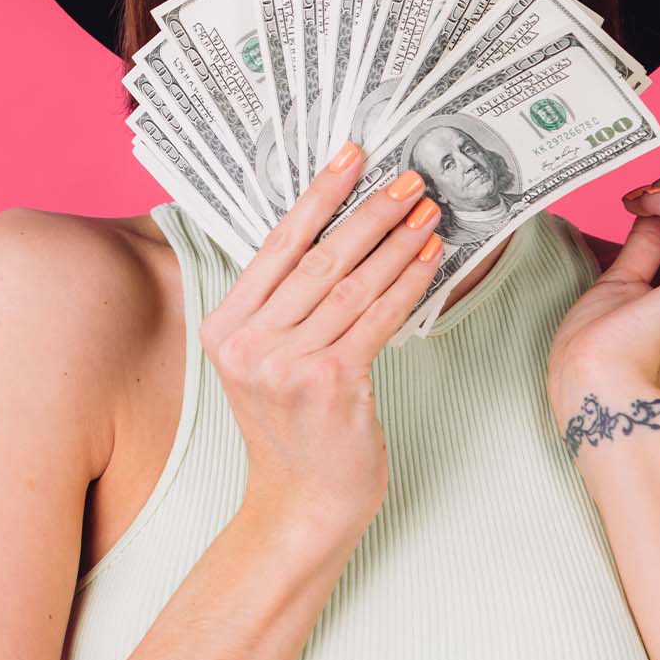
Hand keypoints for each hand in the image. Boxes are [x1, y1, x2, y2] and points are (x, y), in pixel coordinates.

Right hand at [199, 141, 443, 542]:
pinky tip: (433, 259)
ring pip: (353, 284)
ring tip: (428, 212)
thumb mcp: (267, 360)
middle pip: (320, 259)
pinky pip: (378, 318)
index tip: (351, 155)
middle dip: (371, 212)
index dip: (319, 194)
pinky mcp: (330, 383)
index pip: (278, 245)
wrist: (302, 503)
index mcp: (226, 327)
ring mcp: (287, 364)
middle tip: (409, 180)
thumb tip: (339, 231)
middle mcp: (250, 343)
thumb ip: (285, 304)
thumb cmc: (295, 428)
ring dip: (398, 243)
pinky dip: (410, 283)